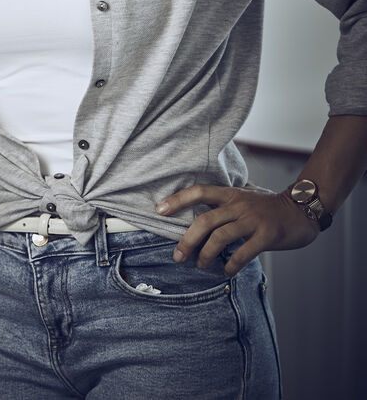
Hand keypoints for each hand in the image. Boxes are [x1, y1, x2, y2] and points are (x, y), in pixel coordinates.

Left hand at [156, 183, 318, 276]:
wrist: (302, 210)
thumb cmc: (269, 205)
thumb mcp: (245, 196)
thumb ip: (226, 201)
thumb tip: (200, 208)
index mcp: (231, 194)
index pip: (199, 192)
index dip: (178, 199)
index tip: (159, 210)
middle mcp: (239, 204)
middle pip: (205, 220)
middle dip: (187, 240)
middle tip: (178, 256)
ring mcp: (253, 219)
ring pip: (221, 237)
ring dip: (206, 255)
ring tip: (201, 265)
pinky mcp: (267, 235)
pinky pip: (243, 252)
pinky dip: (231, 264)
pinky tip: (226, 271)